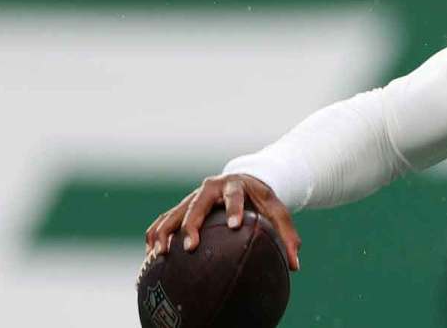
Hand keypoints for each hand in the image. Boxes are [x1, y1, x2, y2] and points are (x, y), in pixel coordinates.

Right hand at [143, 173, 301, 270]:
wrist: (244, 181)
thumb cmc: (262, 200)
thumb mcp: (278, 212)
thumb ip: (287, 236)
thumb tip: (295, 265)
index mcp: (235, 185)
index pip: (234, 195)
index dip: (233, 208)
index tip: (234, 225)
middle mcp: (210, 188)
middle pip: (197, 204)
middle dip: (192, 224)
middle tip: (190, 246)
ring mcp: (192, 197)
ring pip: (173, 213)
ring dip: (165, 232)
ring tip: (160, 255)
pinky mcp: (180, 207)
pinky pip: (163, 220)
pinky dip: (155, 235)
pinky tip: (151, 256)